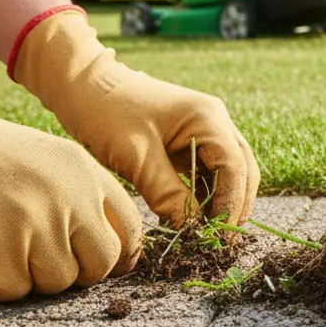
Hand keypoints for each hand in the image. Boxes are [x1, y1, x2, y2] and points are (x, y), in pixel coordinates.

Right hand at [0, 44, 141, 301]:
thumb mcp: (52, 161)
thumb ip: (86, 197)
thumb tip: (118, 251)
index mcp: (87, 174)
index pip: (130, 229)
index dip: (120, 254)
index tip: (103, 263)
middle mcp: (70, 200)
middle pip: (101, 264)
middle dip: (79, 272)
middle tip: (46, 259)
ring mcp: (37, 228)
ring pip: (59, 282)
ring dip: (34, 276)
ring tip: (6, 245)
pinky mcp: (0, 255)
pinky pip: (15, 291)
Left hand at [11, 8, 258, 228]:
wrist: (83, 86)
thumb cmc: (107, 114)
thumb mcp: (136, 157)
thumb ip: (167, 193)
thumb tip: (189, 227)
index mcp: (208, 118)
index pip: (234, 168)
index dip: (232, 204)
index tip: (220, 236)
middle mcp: (215, 121)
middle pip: (242, 169)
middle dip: (235, 204)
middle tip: (222, 240)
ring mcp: (204, 128)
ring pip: (229, 171)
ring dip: (223, 200)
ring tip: (210, 232)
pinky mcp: (189, 139)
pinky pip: (208, 169)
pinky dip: (207, 192)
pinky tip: (196, 214)